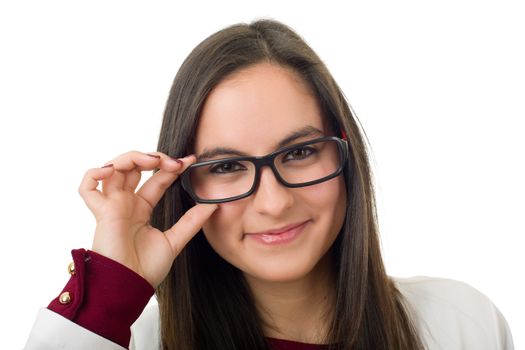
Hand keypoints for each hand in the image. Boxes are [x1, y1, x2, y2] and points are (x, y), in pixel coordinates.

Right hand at [78, 151, 217, 287]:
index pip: (156, 179)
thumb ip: (192, 221)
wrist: (131, 286)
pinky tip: (114, 171)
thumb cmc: (147, 269)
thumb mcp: (175, 240)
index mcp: (141, 208)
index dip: (171, 167)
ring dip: (131, 158)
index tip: (190, 161)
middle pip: (133, 167)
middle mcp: (126, 203)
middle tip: (172, 162)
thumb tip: (214, 205)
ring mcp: (112, 205)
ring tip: (151, 161)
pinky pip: (87, 187)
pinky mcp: (101, 212)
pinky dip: (95, 173)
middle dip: (152, 158)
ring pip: (113, 169)